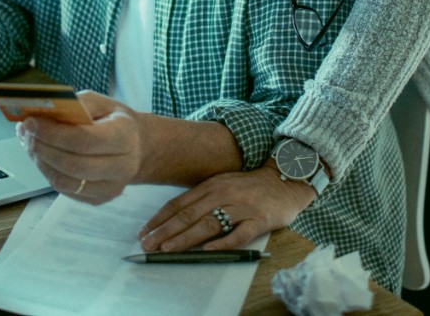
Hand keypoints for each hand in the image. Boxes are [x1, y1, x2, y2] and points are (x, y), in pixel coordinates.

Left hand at [16, 91, 141, 204]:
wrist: (137, 147)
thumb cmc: (113, 121)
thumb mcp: (100, 102)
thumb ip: (75, 105)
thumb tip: (43, 111)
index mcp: (125, 136)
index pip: (84, 140)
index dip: (53, 133)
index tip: (30, 122)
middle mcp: (122, 166)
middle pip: (73, 164)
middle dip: (42, 148)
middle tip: (24, 132)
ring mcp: (111, 188)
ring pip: (65, 181)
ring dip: (40, 162)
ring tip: (29, 143)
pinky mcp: (99, 200)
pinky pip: (66, 191)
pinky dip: (47, 172)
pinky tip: (41, 156)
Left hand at [138, 162, 316, 252]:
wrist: (286, 180)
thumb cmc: (250, 186)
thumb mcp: (223, 185)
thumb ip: (202, 199)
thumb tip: (174, 219)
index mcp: (211, 186)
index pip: (179, 203)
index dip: (159, 218)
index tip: (144, 231)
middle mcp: (223, 194)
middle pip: (189, 214)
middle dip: (165, 231)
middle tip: (147, 245)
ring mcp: (241, 207)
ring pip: (208, 224)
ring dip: (185, 237)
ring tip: (168, 249)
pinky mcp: (259, 219)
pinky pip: (239, 233)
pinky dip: (223, 242)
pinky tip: (208, 250)